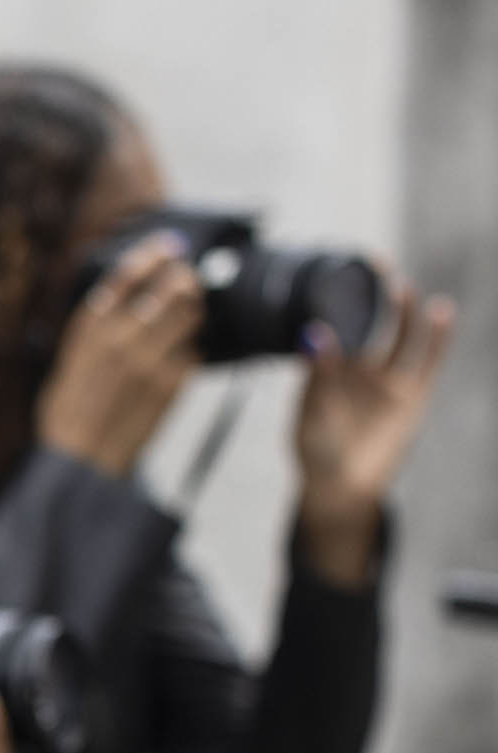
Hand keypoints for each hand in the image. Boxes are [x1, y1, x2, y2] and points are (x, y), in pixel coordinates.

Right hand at [37, 233, 202, 476]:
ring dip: (194, 309)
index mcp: (89, 330)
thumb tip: (124, 299)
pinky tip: (179, 358)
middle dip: (185, 279)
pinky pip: (195, 352)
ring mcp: (150, 360)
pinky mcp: (172, 383)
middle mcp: (120, 339)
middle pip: (171, 288)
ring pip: (192, 314)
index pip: (126, 277)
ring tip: (189, 314)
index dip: (151, 255)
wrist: (82, 458)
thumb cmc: (70, 411)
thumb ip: (96, 330)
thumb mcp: (70, 361)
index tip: (168, 247)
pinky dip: (191, 350)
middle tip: (187, 281)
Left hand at [293, 276, 455, 587]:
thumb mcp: (309, 413)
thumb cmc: (315, 452)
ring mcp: (386, 381)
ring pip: (400, 337)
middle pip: (370, 324)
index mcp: (325, 371)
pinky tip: (442, 310)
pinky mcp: (412, 396)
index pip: (332, 328)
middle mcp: (357, 370)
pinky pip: (426, 361)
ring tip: (401, 285)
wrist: (340, 488)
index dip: (334, 302)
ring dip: (403, 311)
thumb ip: (316, 375)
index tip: (332, 277)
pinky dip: (436, 337)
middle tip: (373, 264)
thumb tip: (314, 332)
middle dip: (372, 296)